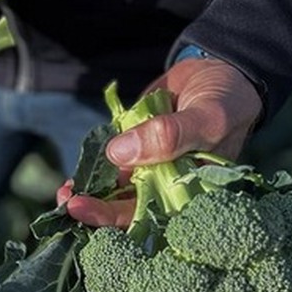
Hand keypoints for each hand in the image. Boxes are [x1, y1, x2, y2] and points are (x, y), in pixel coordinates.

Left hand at [58, 55, 262, 226]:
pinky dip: (92, 174)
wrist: (219, 70)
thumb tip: (119, 153)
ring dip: (90, 196)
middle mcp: (168, 186)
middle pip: (129, 210)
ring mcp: (149, 168)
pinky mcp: (135, 149)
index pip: (155, 218)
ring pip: (116, 192)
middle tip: (70, 205)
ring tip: (66, 193)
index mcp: (192, 191)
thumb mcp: (207, 117)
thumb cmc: (226, 101)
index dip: (119, 220)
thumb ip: (170, 135)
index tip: (88, 212)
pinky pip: (111, 167)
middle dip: (97, 212)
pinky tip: (72, 181)